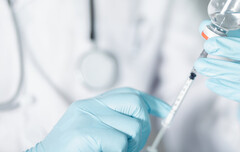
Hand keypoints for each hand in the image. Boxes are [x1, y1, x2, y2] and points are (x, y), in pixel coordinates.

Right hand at [26, 88, 170, 151]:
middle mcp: (89, 107)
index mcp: (91, 104)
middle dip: (143, 127)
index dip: (152, 102)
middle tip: (135, 146)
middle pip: (136, 104)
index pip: (129, 93)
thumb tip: (146, 122)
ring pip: (132, 128)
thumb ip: (114, 123)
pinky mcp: (84, 133)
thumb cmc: (72, 151)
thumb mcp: (93, 131)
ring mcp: (85, 118)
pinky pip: (120, 142)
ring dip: (130, 146)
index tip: (167, 112)